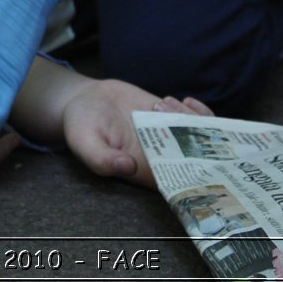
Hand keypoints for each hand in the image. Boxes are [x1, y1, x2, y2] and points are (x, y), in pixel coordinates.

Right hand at [61, 80, 211, 188]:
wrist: (86, 99)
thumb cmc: (81, 125)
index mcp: (144, 172)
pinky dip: (199, 112)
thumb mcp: (83, 142)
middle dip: (200, 141)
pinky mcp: (171, 119)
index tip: (189, 153)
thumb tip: (129, 167)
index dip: (193, 173)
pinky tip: (184, 101)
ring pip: (201, 139)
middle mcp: (162, 157)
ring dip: (195, 121)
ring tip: (163, 105)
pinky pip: (196, 122)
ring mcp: (169, 138)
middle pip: (198, 160)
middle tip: (172, 116)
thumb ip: (101, 158)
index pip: (179, 182)